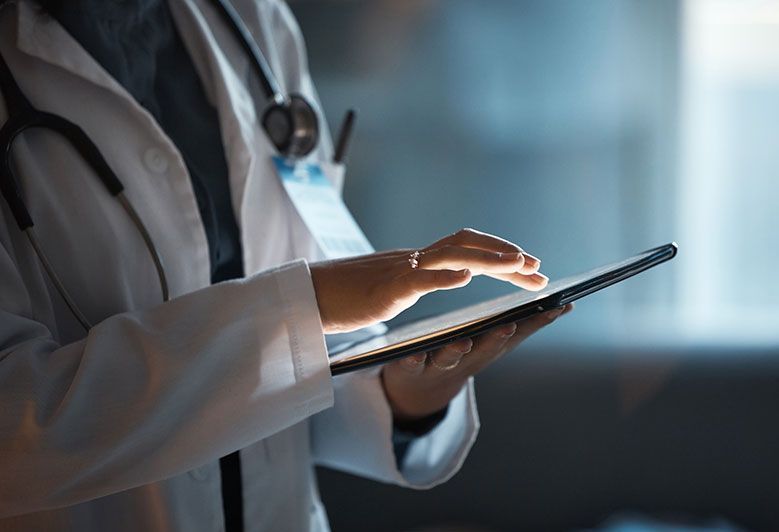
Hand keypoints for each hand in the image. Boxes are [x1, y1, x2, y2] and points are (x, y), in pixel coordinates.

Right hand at [310, 228, 547, 333]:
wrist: (308, 295)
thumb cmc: (345, 295)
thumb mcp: (393, 285)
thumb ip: (423, 278)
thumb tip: (455, 273)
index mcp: (417, 262)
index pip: (467, 249)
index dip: (501, 254)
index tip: (530, 266)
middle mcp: (413, 260)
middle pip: (467, 245)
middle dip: (507, 255)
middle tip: (540, 270)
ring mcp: (398, 272)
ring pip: (450, 256)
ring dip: (488, 260)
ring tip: (519, 267)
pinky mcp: (382, 290)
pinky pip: (414, 279)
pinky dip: (441, 277)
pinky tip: (465, 280)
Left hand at [381, 304, 573, 420]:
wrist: (420, 386)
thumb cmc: (465, 353)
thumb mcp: (494, 340)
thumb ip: (524, 323)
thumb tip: (566, 305)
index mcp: (488, 345)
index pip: (515, 332)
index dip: (534, 322)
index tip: (551, 309)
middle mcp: (467, 357)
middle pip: (484, 349)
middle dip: (497, 340)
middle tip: (507, 326)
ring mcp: (438, 365)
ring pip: (448, 359)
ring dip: (457, 352)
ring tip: (462, 342)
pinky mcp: (410, 368)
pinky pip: (410, 365)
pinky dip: (412, 361)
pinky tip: (410, 355)